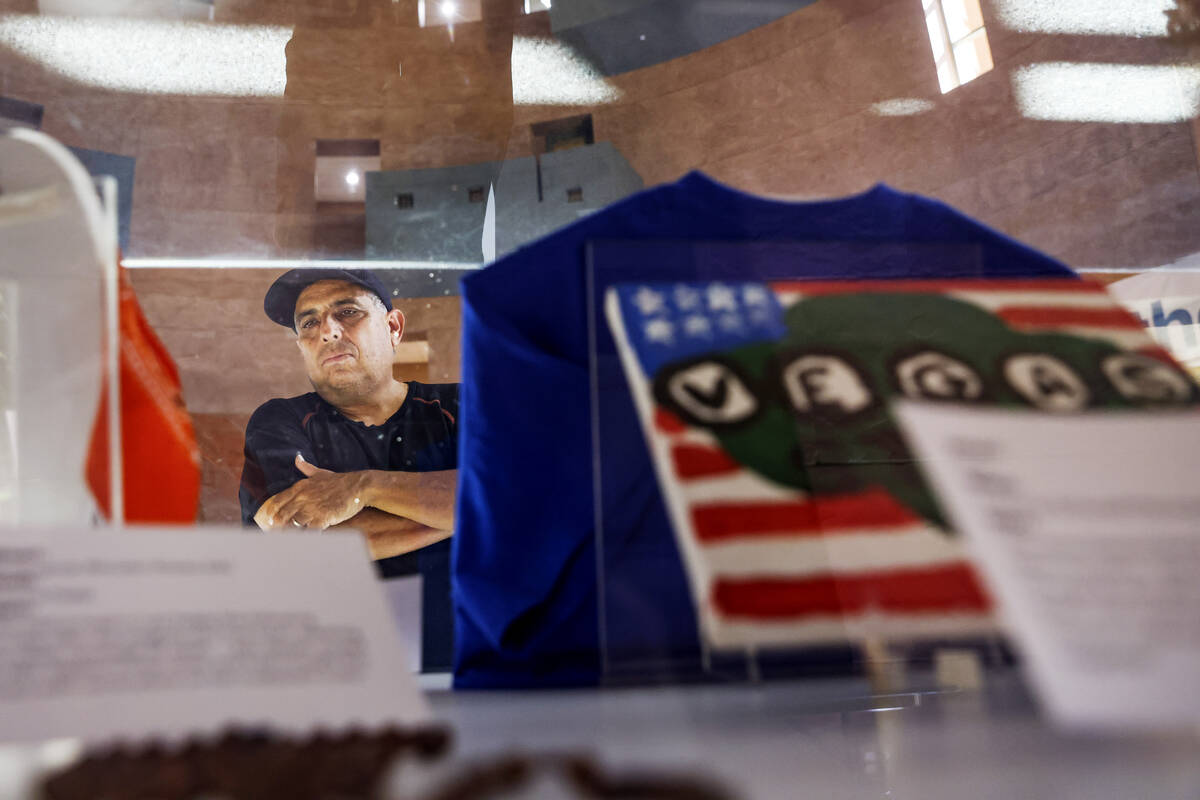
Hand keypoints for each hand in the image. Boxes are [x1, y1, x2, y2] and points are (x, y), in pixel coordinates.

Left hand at [254, 454, 369, 530]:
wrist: (359, 486)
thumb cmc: (341, 481)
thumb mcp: (321, 473)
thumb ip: (306, 467)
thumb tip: (297, 458)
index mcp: (300, 487)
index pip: (277, 502)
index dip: (271, 513)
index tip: (269, 521)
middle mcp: (302, 497)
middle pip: (282, 516)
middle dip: (278, 527)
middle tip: (276, 535)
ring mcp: (312, 508)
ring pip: (292, 525)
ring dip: (290, 534)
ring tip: (289, 541)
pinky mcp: (322, 519)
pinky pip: (307, 532)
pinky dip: (306, 537)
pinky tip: (306, 540)